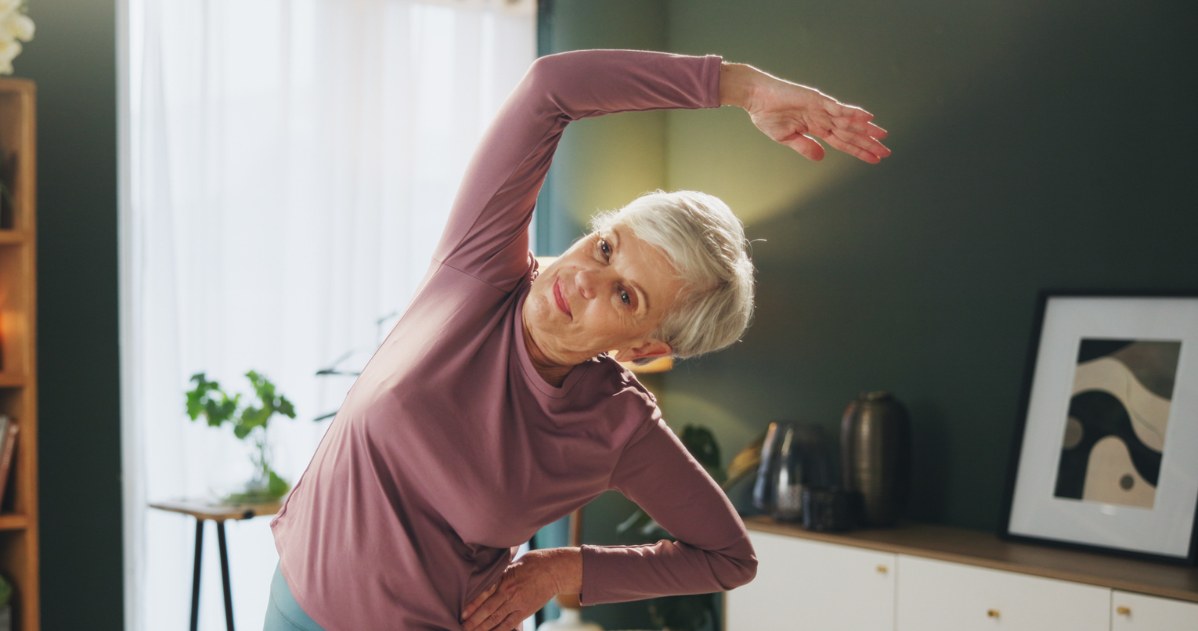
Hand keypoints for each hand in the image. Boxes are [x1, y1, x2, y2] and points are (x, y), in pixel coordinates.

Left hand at [461, 548, 580, 630]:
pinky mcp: (525, 611)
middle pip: (487, 610)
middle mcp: (509, 592)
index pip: (484, 593)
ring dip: (482, 628)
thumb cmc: (535, 562)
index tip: (461, 613)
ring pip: (496, 620)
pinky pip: (509, 625)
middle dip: (473, 621)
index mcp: (504, 578)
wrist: (556, 570)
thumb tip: (487, 575)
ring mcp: (517, 603)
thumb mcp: (514, 562)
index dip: (472, 604)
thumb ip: (500, 572)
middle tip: (462, 627)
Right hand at [721, 63, 890, 163]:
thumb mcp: (786, 138)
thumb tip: (822, 158)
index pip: (842, 142)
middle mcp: (822, 118)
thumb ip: (805, 147)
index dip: (858, 151)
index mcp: (815, 128)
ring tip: (882, 136)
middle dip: (868, 142)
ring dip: (865, 129)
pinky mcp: (816, 100)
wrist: (755, 98)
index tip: (874, 159)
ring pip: (848, 122)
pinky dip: (852, 113)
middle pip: (850, 133)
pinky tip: (867, 118)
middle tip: (886, 151)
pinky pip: (838, 108)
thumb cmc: (766, 115)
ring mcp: (821, 108)